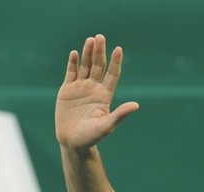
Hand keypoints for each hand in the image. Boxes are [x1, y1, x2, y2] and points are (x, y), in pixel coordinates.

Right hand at [55, 34, 139, 151]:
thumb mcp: (106, 126)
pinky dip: (73, 63)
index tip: (118, 50)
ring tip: (90, 40)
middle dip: (100, 52)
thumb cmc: (91, 137)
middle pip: (98, 66)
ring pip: (85, 66)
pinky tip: (75, 53)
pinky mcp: (67, 90)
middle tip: (100, 37)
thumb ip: (119, 114)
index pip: (112, 74)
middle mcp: (93, 89)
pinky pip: (71, 73)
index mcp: (104, 95)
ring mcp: (80, 88)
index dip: (115, 62)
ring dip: (88, 53)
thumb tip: (136, 105)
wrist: (72, 142)